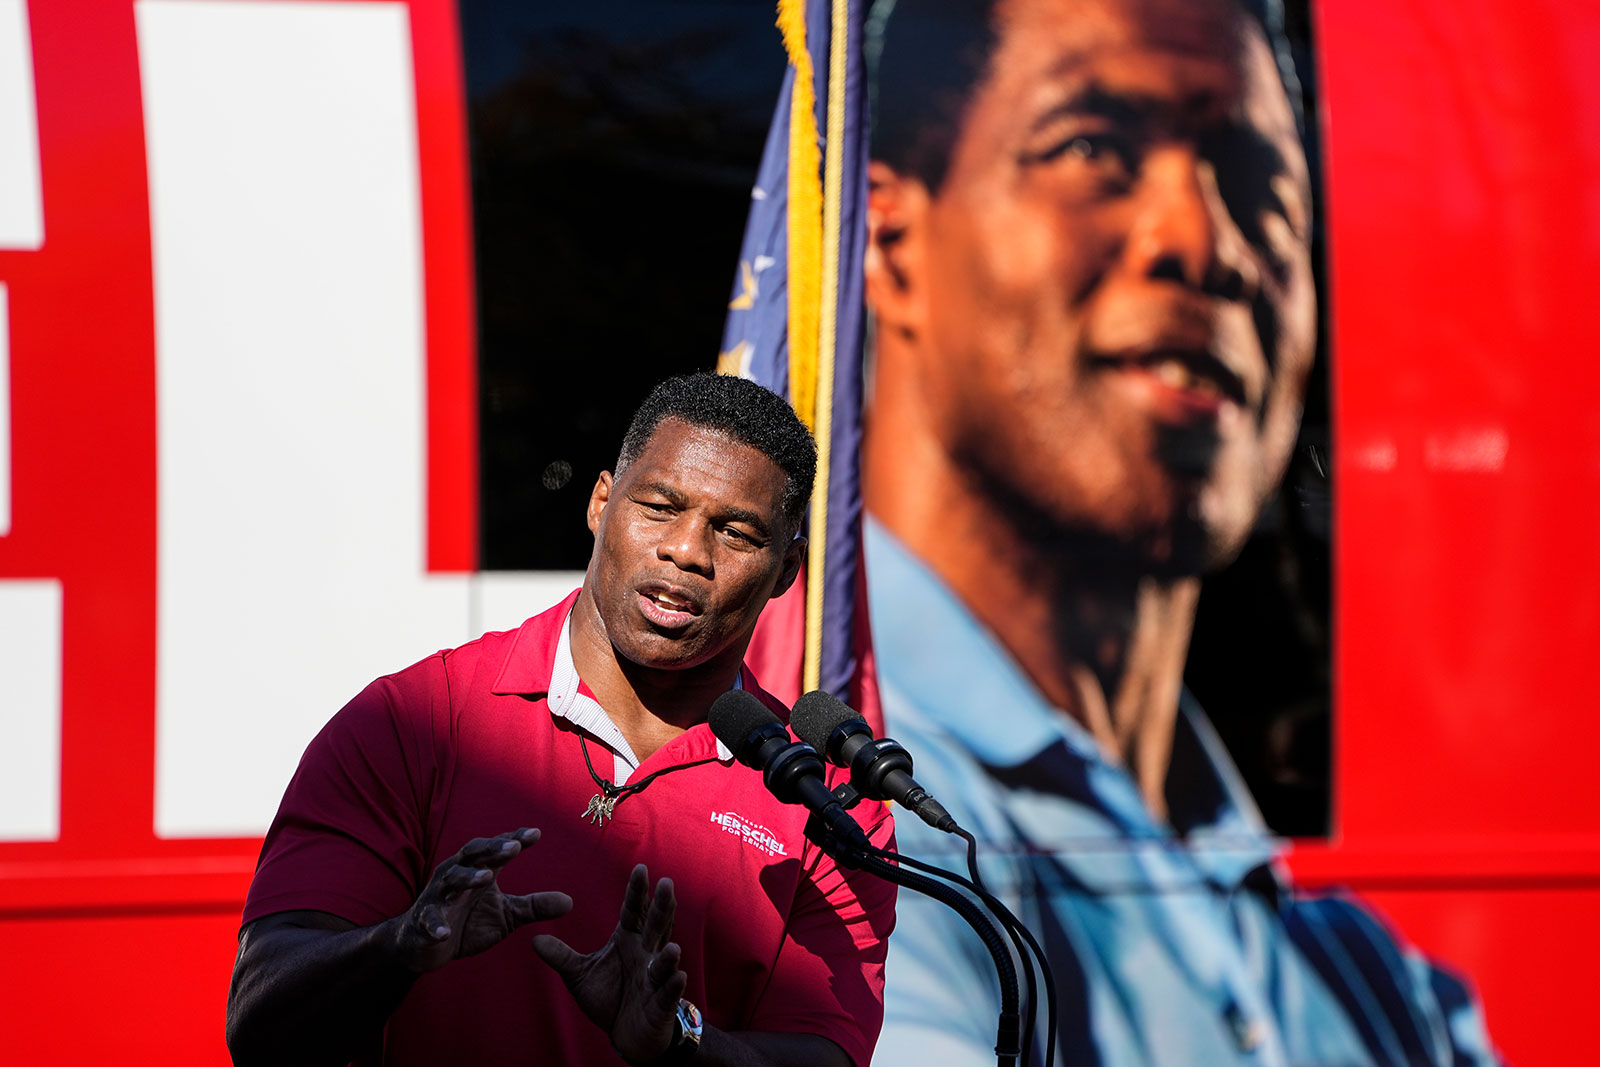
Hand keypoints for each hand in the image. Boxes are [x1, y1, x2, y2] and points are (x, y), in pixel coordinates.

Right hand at [394, 827, 572, 973]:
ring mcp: (438, 897)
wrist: (424, 945)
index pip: (497, 849)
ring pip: (450, 880)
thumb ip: (534, 906)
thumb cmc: (468, 921)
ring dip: (468, 878)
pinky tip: (443, 932)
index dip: (514, 840)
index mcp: (477, 870)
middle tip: (514, 847)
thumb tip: (570, 902)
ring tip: (486, 878)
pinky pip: (428, 920)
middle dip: (492, 849)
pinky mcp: (423, 921)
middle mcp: (456, 875)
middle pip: (473, 854)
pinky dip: (435, 925)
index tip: (536, 833)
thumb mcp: (506, 914)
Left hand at [533, 864, 687, 1063]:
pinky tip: (678, 977)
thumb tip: (534, 939)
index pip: (634, 911)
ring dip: (668, 954)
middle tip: (667, 884)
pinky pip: (668, 992)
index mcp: (629, 939)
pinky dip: (672, 985)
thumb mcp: (579, 974)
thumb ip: (561, 956)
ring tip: (672, 946)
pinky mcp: (661, 1002)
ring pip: (664, 960)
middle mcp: (646, 953)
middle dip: (662, 908)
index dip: (637, 892)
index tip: (640, 869)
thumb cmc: (608, 996)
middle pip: (655, 926)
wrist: (626, 1031)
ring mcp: (656, 977)